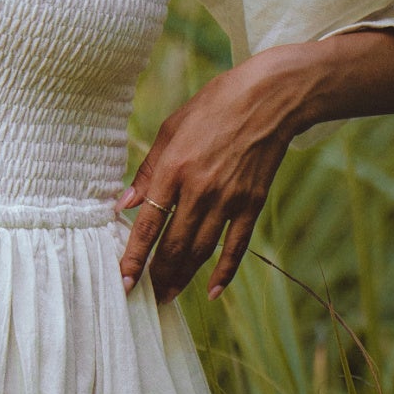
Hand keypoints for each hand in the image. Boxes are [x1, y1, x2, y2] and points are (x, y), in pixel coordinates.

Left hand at [117, 48, 320, 304]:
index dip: (135, 257)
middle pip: (174, 245)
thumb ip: (147, 170)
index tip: (124, 281)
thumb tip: (123, 205)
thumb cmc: (214, 106)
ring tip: (168, 295)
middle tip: (145, 295)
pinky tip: (212, 292)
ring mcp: (229, 199)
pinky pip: (237, 246)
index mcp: (174, 169)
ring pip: (201, 251)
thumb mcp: (171, 128)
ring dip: (183, 277)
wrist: (269, 98)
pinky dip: (224, 271)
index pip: (148, 225)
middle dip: (157, 274)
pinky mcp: (253, 203)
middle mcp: (200, 190)